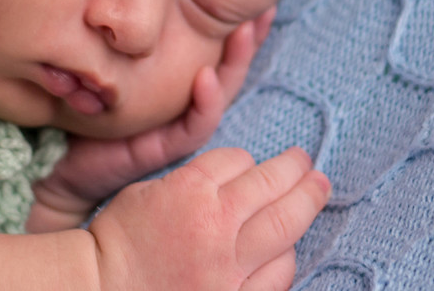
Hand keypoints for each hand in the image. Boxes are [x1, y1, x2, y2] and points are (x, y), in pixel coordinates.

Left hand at [27, 10, 273, 232]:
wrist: (60, 165)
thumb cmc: (81, 108)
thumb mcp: (106, 61)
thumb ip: (125, 34)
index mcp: (178, 83)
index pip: (218, 49)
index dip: (240, 26)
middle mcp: (185, 103)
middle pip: (230, 67)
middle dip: (250, 39)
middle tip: (266, 9)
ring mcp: (179, 127)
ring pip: (222, 93)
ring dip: (236, 63)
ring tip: (245, 32)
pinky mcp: (166, 148)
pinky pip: (195, 125)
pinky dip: (206, 102)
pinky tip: (207, 76)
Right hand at [89, 146, 330, 290]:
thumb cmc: (117, 242)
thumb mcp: (147, 191)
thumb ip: (193, 179)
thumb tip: (236, 173)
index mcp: (189, 192)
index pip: (237, 159)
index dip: (245, 160)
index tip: (250, 164)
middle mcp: (215, 226)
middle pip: (274, 185)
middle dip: (297, 169)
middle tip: (308, 162)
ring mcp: (229, 268)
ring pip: (285, 226)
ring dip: (305, 205)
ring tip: (316, 191)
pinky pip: (278, 274)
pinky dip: (287, 256)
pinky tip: (289, 246)